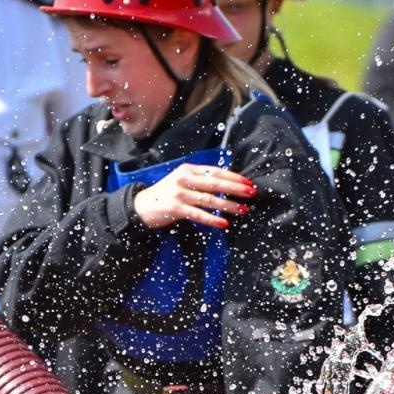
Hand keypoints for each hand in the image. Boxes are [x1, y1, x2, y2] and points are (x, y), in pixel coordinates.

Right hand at [133, 163, 254, 229]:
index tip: (248, 183)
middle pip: (215, 183)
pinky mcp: (175, 208)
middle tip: (251, 194)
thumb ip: (201, 181)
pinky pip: (198, 215)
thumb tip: (228, 185)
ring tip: (243, 210)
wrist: (141, 206)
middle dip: (236, 189)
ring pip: (209, 200)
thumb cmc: (167, 194)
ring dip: (229, 205)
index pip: (216, 171)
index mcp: (188, 170)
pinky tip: (224, 223)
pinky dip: (212, 219)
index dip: (233, 177)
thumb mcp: (183, 181)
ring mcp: (179, 193)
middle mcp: (184, 179)